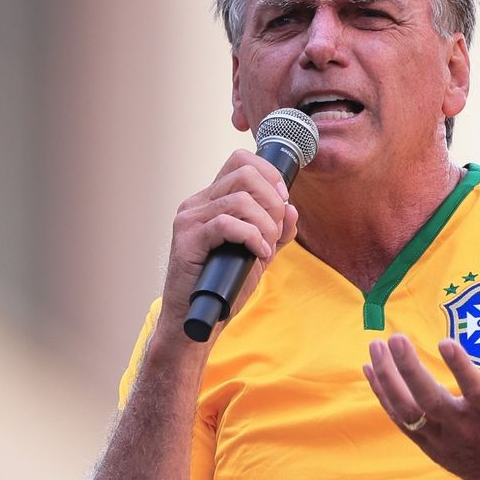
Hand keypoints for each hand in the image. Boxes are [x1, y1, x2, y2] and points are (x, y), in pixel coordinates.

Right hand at [156, 150, 298, 341]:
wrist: (199, 318)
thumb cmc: (224, 285)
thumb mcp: (259, 254)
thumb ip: (276, 232)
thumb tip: (292, 210)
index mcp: (212, 200)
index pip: (241, 161)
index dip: (269, 174)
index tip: (283, 201)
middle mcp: (197, 203)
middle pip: (245, 174)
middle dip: (272, 201)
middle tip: (275, 231)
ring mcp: (189, 220)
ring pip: (240, 200)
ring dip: (265, 225)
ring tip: (266, 247)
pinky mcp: (187, 240)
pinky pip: (227, 224)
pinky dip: (252, 237)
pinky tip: (258, 254)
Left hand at [362, 303, 479, 479]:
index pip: (475, 389)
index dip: (460, 366)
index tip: (444, 341)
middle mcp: (469, 430)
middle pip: (429, 400)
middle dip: (407, 369)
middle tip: (394, 338)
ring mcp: (447, 442)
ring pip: (407, 411)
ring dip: (387, 379)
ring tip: (375, 347)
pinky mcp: (433, 449)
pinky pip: (401, 421)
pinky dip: (384, 397)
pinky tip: (372, 370)